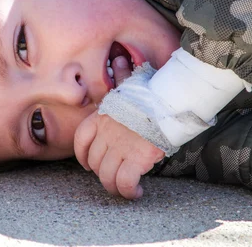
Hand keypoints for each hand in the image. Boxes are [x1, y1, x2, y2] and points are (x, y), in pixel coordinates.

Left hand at [73, 56, 164, 198]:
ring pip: (107, 176)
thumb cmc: (154, 90)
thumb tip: (119, 59)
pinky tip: (138, 192)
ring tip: (125, 190)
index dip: (83, 156)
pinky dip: (130, 192)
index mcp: (101, 116)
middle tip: (114, 175)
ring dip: (114, 187)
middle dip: (102, 173)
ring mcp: (120, 147)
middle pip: (94, 162)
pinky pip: (125, 183)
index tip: (89, 164)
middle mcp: (106, 133)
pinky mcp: (137, 159)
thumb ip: (121, 76)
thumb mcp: (132, 82)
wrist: (171, 98)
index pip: (81, 140)